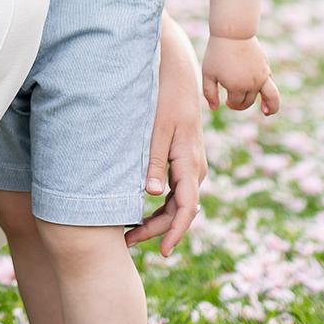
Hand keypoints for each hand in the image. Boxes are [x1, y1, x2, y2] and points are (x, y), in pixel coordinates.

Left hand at [128, 12, 206, 257]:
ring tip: (130, 233)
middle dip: (158, 231)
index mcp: (190, 162)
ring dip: (158, 220)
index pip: (187, 208)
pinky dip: (161, 205)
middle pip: (182, 211)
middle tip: (128, 244)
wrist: (177, 71)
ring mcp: (191, 164)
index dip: (174, 232)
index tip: (161, 251)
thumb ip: (153, 162)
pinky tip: (141, 211)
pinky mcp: (183, 159)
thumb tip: (152, 195)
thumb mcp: (156, 129)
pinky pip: (176, 190)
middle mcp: (195, 167)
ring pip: (179, 202)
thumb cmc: (164, 98)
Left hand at [202, 35, 280, 114]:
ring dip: (271, 107)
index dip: (230, 103)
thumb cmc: (217, 53)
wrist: (233, 33)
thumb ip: (209, 93)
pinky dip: (272, 95)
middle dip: (240, 104)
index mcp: (236, 86)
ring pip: (270, 97)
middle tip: (231, 101)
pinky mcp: (266, 69)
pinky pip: (271, 85)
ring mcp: (261, 76)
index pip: (236, 103)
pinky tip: (268, 100)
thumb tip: (215, 108)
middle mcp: (251, 83)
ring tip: (267, 113)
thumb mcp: (208, 73)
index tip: (225, 100)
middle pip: (248, 101)